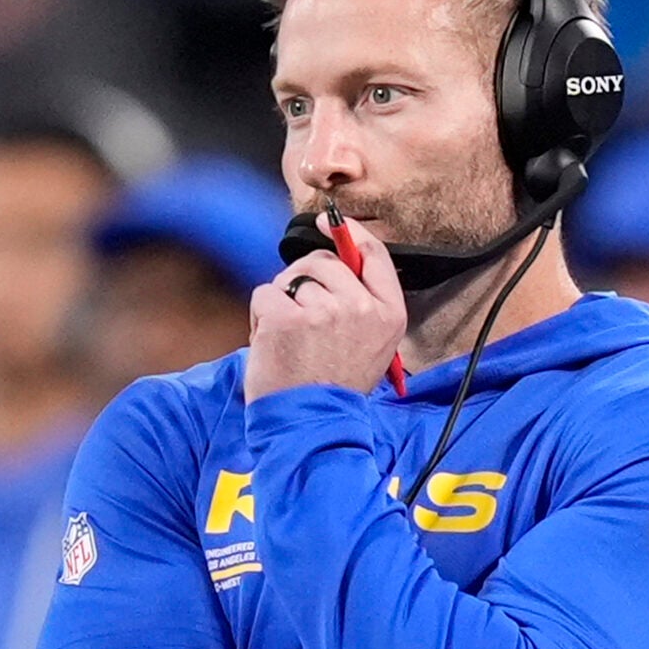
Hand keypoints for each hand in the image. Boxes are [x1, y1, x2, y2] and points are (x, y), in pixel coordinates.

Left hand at [243, 213, 406, 399]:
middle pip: (323, 263)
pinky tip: (272, 344)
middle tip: (301, 322)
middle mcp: (360, 307)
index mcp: (389, 313)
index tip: (328, 223)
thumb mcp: (370, 346)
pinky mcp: (287, 316)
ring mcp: (324, 310)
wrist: (310, 425)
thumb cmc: (334, 388)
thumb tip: (338, 257)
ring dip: (281, 304)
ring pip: (289, 279)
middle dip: (303, 281)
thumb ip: (362, 303)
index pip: (373, 254)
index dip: (348, 232)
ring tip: (290, 342)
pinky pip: (265, 294)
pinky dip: (260, 316)